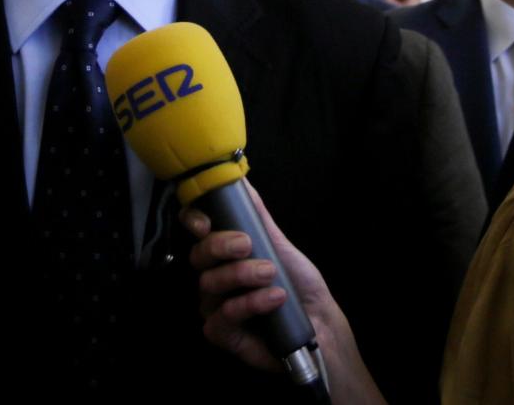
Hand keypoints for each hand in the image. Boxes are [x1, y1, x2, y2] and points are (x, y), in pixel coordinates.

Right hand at [182, 182, 385, 404]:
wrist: (319, 321)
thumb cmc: (298, 283)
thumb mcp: (280, 244)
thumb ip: (258, 216)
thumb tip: (243, 180)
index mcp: (224, 253)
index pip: (196, 231)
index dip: (193, 221)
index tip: (205, 221)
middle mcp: (214, 277)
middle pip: (198, 256)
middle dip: (221, 246)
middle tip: (247, 244)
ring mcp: (214, 306)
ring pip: (209, 284)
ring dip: (242, 275)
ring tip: (272, 275)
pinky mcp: (221, 333)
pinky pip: (221, 316)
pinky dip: (249, 304)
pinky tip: (274, 299)